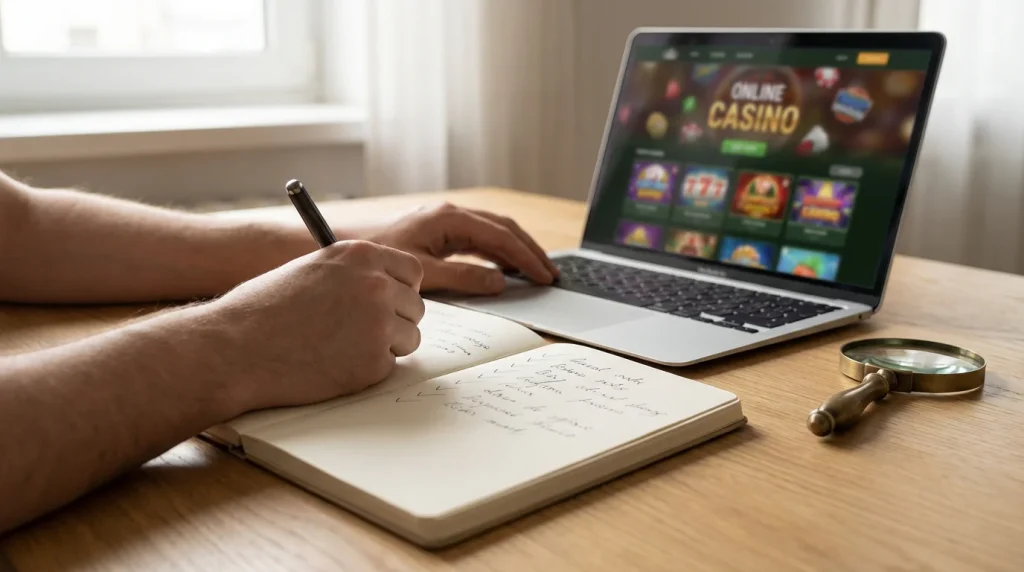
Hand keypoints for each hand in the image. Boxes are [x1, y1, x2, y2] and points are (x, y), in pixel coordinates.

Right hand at [209, 240, 424, 411]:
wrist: (235, 347)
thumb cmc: (261, 309)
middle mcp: (376, 285)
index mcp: (360, 255)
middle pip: (415, 306)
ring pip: (410, 338)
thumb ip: (351, 275)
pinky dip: (366, 370)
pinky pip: (388, 366)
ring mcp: (379, 324)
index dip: (401, 289)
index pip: (412, 271)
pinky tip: (332, 364)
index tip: (390, 300)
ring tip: (342, 348)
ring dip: (386, 346)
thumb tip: (384, 287)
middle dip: (395, 320)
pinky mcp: (374, 362)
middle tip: (361, 332)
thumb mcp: (311, 270)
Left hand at [357, 202, 559, 294]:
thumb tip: (499, 281)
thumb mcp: (424, 273)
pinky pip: (480, 238)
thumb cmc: (380, 257)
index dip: (526, 257)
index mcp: (449, 219)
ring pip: (494, 231)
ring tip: (538, 271)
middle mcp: (451, 214)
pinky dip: (499, 252)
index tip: (544, 276)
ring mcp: (447, 221)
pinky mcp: (441, 230)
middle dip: (530, 250)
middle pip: (504, 228)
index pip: (500, 237)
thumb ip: (463, 278)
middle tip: (551, 275)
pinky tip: (508, 268)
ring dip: (517, 250)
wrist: (346, 247)